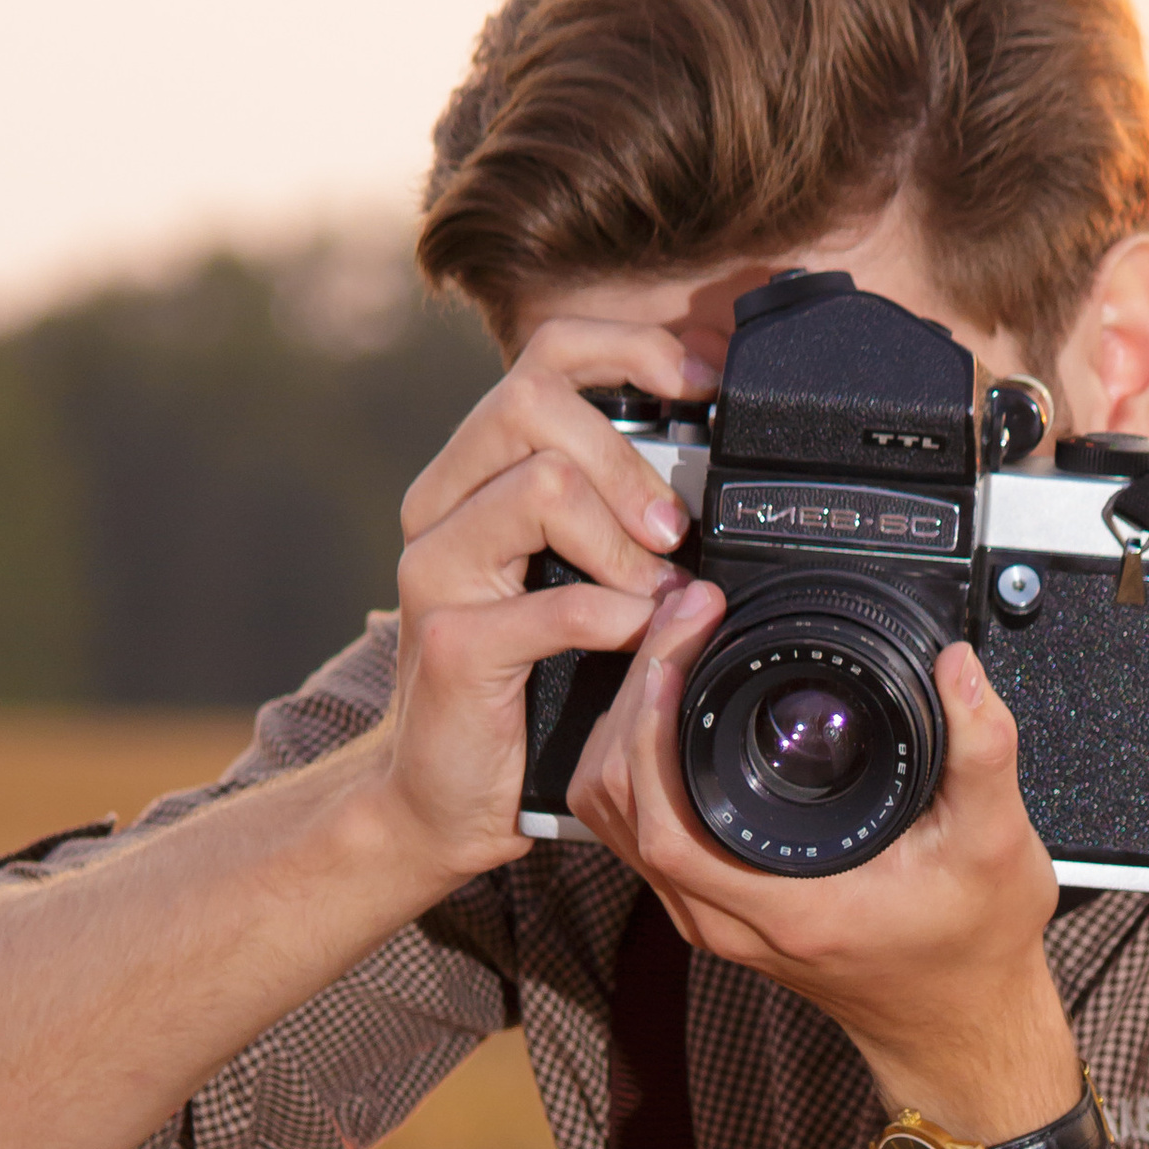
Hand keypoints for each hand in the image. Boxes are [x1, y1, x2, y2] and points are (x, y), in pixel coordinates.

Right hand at [375, 315, 723, 892]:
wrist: (444, 796)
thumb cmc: (522, 687)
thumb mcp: (573, 582)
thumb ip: (613, 519)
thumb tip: (712, 474)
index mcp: (473, 476)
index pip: (543, 359)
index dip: (631, 351)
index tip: (702, 385)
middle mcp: (441, 507)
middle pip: (533, 400)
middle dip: (628, 456)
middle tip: (674, 529)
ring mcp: (436, 572)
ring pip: (542, 484)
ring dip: (624, 540)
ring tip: (658, 594)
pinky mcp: (450, 643)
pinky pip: (553, 603)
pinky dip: (616, 617)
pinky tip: (636, 637)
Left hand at [564, 585, 1081, 1140]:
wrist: (956, 1019)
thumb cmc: (971, 946)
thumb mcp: (996, 844)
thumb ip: (982, 752)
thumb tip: (959, 671)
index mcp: (786, 908)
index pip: (666, 821)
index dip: (649, 730)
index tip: (678, 648)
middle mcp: (729, 919)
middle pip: (621, 807)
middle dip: (634, 700)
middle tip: (679, 623)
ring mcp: (712, 915)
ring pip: (618, 818)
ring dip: (626, 729)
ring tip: (673, 651)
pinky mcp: (713, 904)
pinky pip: (641, 827)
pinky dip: (639, 760)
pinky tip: (679, 705)